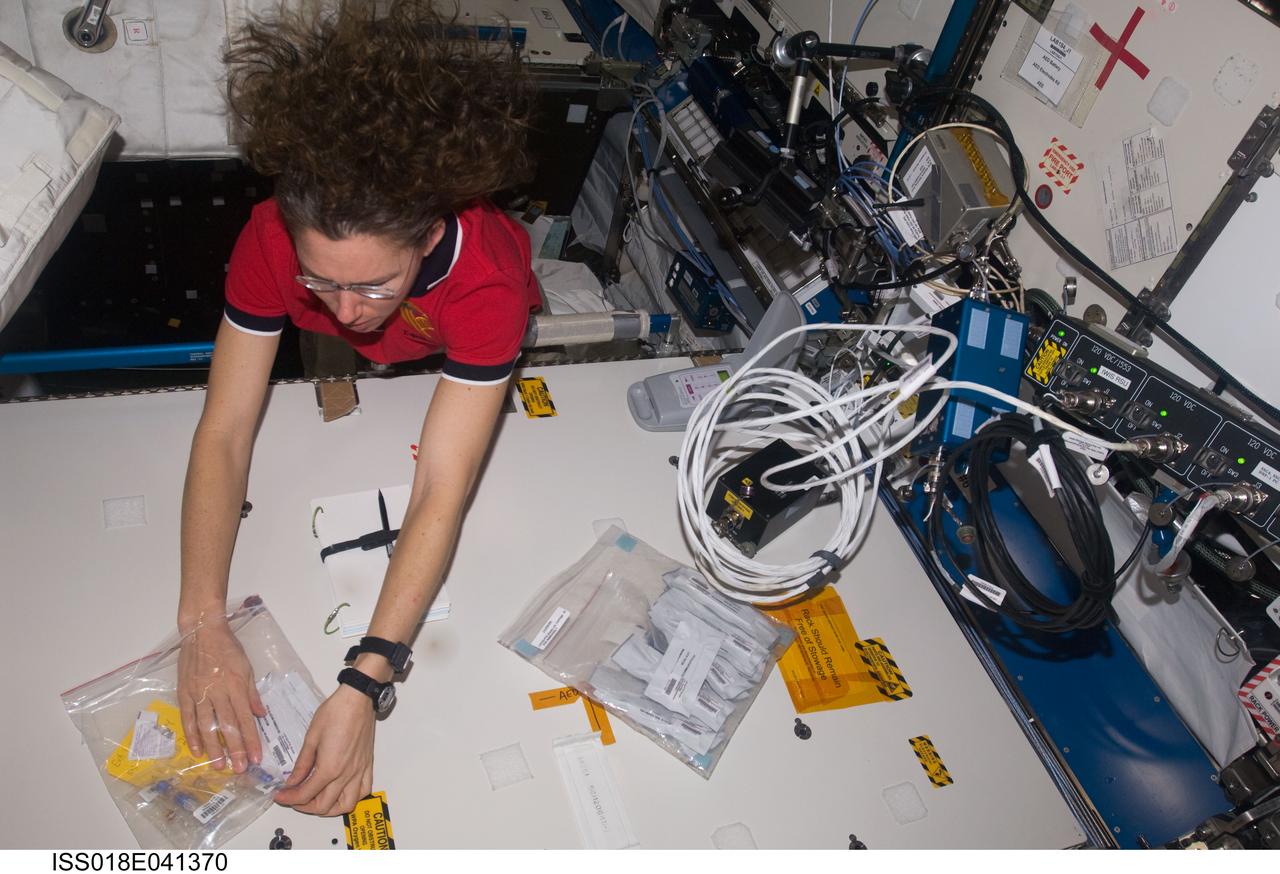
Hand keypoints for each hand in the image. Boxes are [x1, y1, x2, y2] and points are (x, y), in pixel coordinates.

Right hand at [177, 617, 265, 772]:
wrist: (201, 631)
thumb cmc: (227, 648)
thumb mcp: (246, 667)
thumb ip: (252, 693)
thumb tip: (261, 714)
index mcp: (235, 685)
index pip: (245, 718)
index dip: (251, 740)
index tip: (256, 757)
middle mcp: (217, 692)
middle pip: (227, 725)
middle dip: (234, 749)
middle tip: (239, 769)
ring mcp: (199, 693)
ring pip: (207, 726)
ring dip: (213, 747)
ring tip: (219, 766)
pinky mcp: (184, 693)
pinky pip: (188, 718)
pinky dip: (192, 735)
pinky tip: (197, 750)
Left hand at [273, 684, 374, 815]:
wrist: (357, 699)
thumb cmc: (335, 713)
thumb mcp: (311, 737)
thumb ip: (302, 764)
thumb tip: (292, 781)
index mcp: (330, 768)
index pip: (306, 794)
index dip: (289, 798)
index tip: (279, 795)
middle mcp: (346, 774)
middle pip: (324, 805)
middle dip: (304, 806)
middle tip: (293, 798)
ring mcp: (359, 771)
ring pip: (347, 805)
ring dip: (330, 809)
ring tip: (317, 801)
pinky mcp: (367, 765)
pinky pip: (364, 791)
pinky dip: (352, 799)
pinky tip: (341, 792)